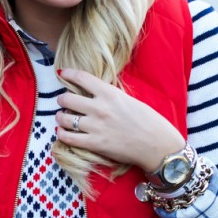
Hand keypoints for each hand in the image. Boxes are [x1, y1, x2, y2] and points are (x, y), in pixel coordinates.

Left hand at [54, 69, 185, 172]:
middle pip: (67, 99)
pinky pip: (68, 138)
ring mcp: (96, 126)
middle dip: (62, 99)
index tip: (62, 73)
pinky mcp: (95, 144)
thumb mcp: (129, 100)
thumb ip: (110, 96)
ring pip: (65, 118)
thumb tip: (95, 94)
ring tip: (62, 117)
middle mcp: (100, 108)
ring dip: (60, 117)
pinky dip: (62, 134)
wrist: (157, 145)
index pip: (82, 78)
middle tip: (64, 102)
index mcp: (110, 93)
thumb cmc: (149, 121)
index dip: (68, 74)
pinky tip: (63, 132)